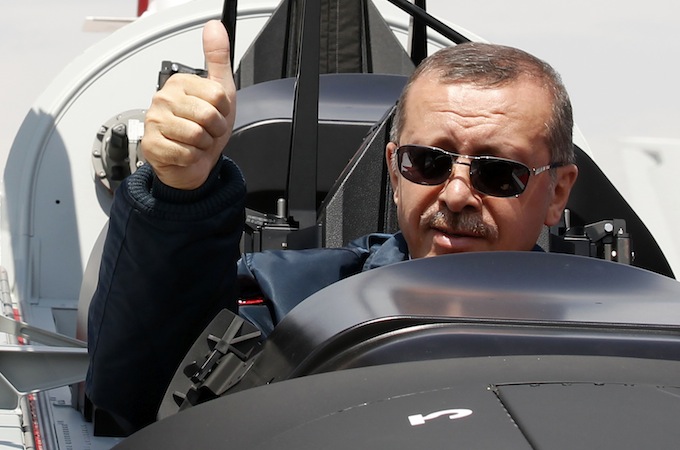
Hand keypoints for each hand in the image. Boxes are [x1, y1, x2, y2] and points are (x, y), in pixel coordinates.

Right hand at [141, 20, 235, 189]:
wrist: (192, 163)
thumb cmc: (204, 129)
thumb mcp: (220, 92)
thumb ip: (218, 59)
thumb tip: (214, 27)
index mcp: (179, 83)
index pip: (217, 95)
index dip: (223, 111)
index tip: (214, 113)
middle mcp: (163, 98)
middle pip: (207, 115)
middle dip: (214, 129)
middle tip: (206, 131)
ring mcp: (155, 121)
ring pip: (197, 135)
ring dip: (203, 145)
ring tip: (195, 142)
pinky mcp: (152, 144)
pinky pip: (186, 152)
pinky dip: (191, 157)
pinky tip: (185, 152)